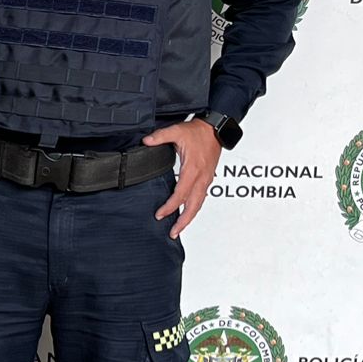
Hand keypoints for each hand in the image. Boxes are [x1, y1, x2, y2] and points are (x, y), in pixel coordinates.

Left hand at [143, 120, 221, 238]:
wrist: (216, 129)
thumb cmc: (198, 132)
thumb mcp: (177, 131)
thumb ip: (160, 136)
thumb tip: (146, 141)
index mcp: (193, 169)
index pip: (181, 194)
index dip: (170, 206)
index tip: (160, 214)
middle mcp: (202, 177)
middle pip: (194, 206)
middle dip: (183, 221)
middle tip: (173, 232)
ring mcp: (206, 179)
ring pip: (199, 204)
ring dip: (189, 217)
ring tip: (179, 228)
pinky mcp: (207, 178)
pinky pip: (201, 197)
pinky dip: (194, 208)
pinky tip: (187, 212)